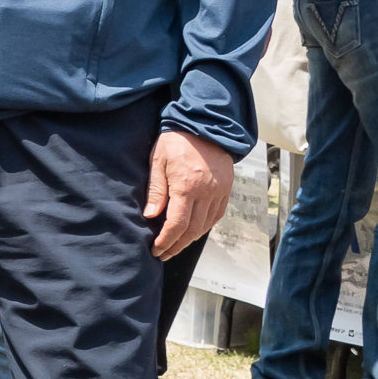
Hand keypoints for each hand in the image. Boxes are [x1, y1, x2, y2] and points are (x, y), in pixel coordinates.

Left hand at [143, 130, 233, 260]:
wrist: (205, 124)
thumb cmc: (176, 141)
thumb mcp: (158, 162)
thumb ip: (156, 191)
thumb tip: (151, 216)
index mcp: (187, 187)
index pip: (177, 224)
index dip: (166, 241)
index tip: (156, 249)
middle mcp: (207, 192)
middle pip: (193, 230)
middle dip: (177, 245)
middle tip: (164, 254)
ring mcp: (219, 191)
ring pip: (206, 225)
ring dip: (190, 239)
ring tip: (176, 246)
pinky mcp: (226, 188)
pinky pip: (217, 215)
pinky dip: (205, 227)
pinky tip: (194, 231)